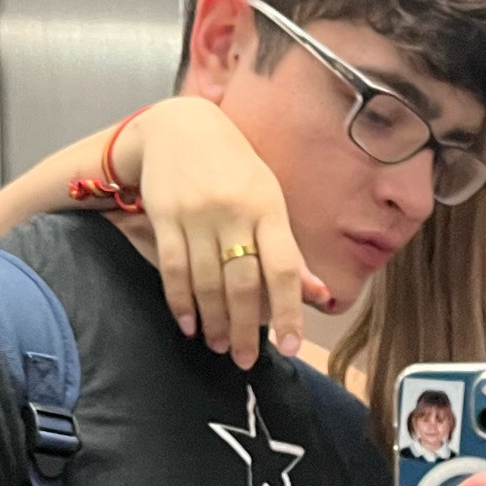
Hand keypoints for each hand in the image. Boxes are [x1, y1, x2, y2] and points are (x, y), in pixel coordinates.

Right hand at [114, 97, 331, 367]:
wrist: (178, 126)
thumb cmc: (234, 168)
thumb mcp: (269, 199)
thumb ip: (289, 251)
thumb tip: (321, 296)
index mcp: (268, 208)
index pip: (284, 268)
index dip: (288, 310)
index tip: (290, 346)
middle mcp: (234, 212)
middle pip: (242, 283)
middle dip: (245, 328)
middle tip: (245, 360)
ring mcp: (197, 214)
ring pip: (207, 281)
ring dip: (212, 321)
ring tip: (218, 346)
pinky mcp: (165, 216)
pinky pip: (173, 268)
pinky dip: (180, 302)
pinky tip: (188, 325)